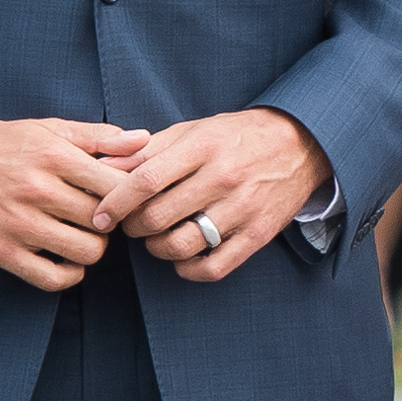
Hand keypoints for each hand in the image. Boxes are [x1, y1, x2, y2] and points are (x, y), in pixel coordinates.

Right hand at [0, 117, 150, 291]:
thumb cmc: (1, 145)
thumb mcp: (48, 130)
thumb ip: (99, 137)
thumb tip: (144, 140)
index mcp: (53, 156)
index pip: (117, 186)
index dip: (130, 197)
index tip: (125, 198)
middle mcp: (36, 190)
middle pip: (104, 221)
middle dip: (111, 222)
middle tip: (104, 219)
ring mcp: (18, 224)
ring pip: (86, 252)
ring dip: (92, 248)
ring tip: (83, 235)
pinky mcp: (1, 251)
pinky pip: (53, 279)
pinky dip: (69, 275)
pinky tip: (67, 260)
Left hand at [89, 108, 332, 283]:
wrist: (301, 144)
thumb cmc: (236, 137)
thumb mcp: (193, 131)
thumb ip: (147, 150)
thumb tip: (102, 166)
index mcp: (203, 147)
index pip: (146, 180)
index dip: (115, 202)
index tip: (100, 216)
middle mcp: (223, 178)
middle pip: (158, 217)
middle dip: (133, 227)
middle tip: (131, 224)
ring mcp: (243, 209)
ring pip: (181, 245)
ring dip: (157, 249)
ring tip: (157, 239)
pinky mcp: (258, 235)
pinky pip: (213, 267)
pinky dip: (188, 269)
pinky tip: (183, 258)